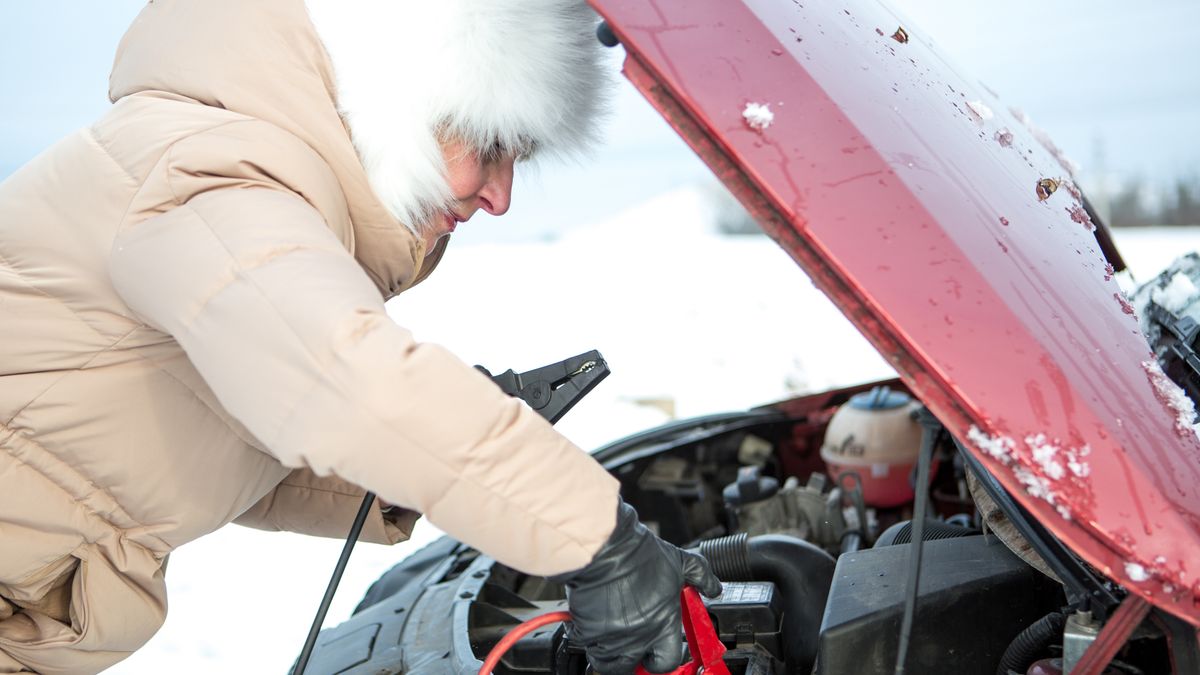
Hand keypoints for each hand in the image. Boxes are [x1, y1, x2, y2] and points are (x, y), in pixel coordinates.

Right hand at [551, 499, 722, 673]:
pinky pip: (587, 645)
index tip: (659, 653)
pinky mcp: (587, 631)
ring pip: (607, 662)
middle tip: (632, 647)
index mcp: (662, 624)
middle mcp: (638, 637)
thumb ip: (702, 577)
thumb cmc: (639, 554)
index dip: (663, 660)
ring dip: (610, 653)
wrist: (604, 546)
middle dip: (633, 660)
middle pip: (633, 668)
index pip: (667, 662)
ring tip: (613, 636)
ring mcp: (611, 637)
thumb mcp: (680, 561)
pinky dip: (590, 638)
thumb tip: (714, 588)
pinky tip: (596, 621)